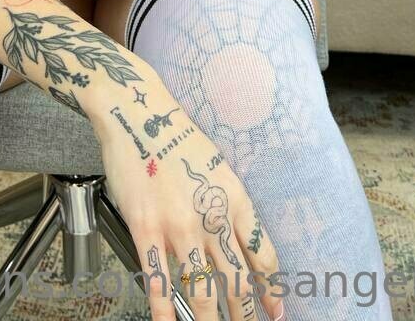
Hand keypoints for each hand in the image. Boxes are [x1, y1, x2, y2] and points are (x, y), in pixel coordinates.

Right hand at [92, 82, 285, 320]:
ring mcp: (179, 226)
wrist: (138, 113)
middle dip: (247, 316)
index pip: (262, 255)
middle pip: (237, 281)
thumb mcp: (216, 167)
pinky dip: (165, 311)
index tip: (276, 312)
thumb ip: (225, 206)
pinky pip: (158, 280)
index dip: (271, 290)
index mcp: (234, 199)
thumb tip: (233, 244)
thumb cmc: (175, 137)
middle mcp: (212, 217)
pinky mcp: (147, 229)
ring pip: (203, 290)